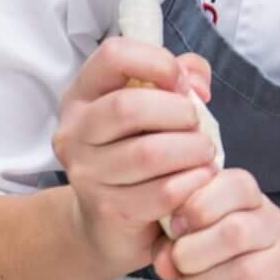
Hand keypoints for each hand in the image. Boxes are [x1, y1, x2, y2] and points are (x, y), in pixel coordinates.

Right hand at [53, 37, 218, 275]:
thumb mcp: (154, 106)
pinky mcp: (107, 209)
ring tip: (205, 154)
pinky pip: (162, 192)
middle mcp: (74, 131)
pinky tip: (199, 180)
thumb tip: (196, 84)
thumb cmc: (138, 153)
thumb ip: (181, 76)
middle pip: (128, 107)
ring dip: (192, 151)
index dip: (157, 62)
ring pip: (148, 153)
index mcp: (82, 95)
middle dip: (178, 113)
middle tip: (197, 126)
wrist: (108, 223)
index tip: (180, 84)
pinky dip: (192, 183)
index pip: (113, 55)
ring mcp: (86, 173)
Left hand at [150, 166, 279, 279]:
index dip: (199, 205)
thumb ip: (172, 238)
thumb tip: (165, 260)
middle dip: (193, 253)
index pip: (236, 185)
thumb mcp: (192, 234)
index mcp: (252, 198)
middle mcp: (274, 225)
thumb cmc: (217, 253)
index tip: (174, 226)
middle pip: (236, 232)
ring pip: (245, 274)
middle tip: (177, 265)